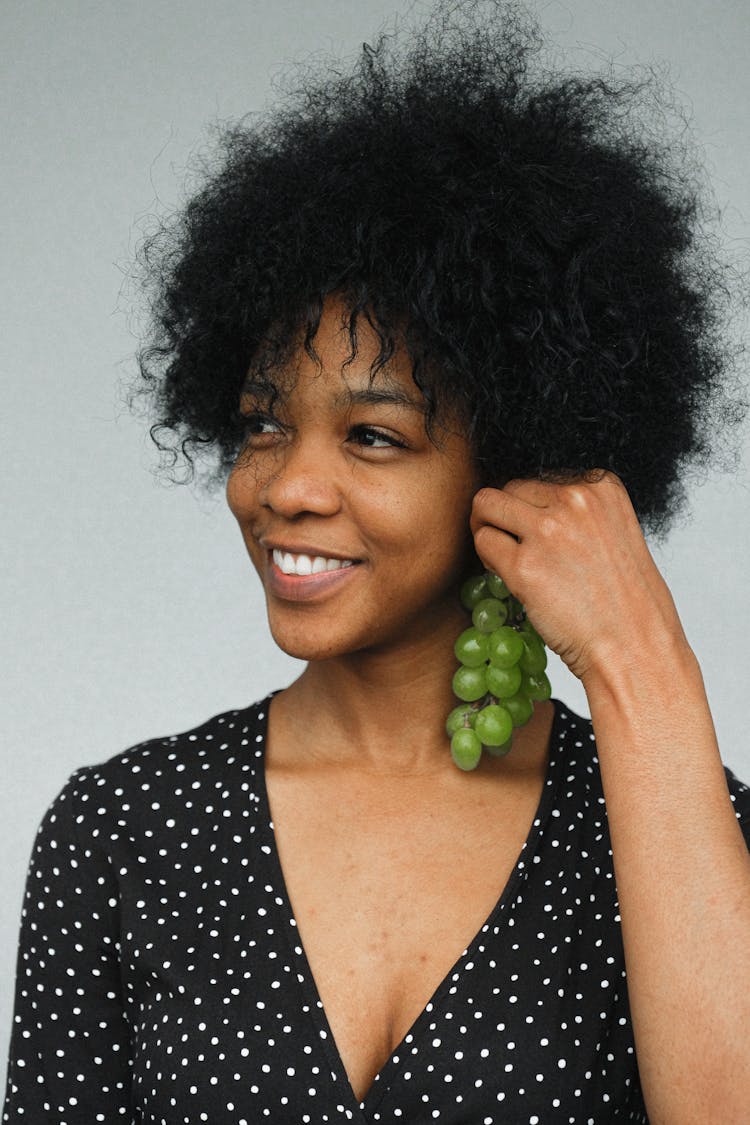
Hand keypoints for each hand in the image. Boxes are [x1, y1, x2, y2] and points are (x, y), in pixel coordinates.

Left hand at [469, 471, 689, 683]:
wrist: (636, 649)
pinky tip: (507, 578)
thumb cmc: (628, 604)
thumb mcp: (616, 535)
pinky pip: (483, 544)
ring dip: (486, 529)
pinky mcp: (524, 566)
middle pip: (511, 487)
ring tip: (502, 557)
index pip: (542, 478)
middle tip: (512, 546)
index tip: (539, 535)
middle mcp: (575, 499)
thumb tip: (530, 508)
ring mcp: (547, 531)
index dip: (533, 508)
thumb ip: (579, 515)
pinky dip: (486, 560)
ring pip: (486, 505)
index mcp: (602, 487)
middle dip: (505, 516)